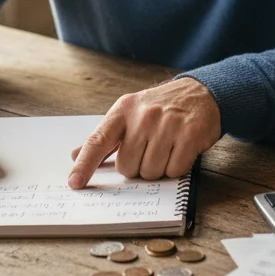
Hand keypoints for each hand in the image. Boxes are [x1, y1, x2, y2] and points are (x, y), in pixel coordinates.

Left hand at [67, 78, 220, 188]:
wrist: (200, 93)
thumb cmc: (160, 107)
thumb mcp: (129, 114)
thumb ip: (104, 137)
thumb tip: (75, 155)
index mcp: (123, 110)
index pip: (98, 140)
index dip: (85, 164)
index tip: (74, 183)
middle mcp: (144, 115)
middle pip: (128, 167)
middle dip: (138, 166)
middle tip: (150, 148)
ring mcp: (168, 124)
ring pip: (151, 172)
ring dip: (159, 168)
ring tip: (167, 147)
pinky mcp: (190, 134)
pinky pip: (175, 171)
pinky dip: (178, 167)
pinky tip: (181, 150)